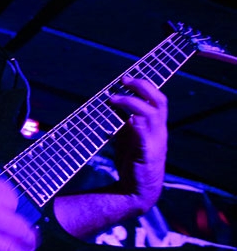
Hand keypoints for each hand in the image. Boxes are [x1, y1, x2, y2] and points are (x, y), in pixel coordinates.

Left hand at [108, 75, 167, 212]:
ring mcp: (156, 142)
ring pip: (153, 114)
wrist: (136, 190)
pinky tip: (127, 120)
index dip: (143, 86)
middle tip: (123, 79)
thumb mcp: (127, 136)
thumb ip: (122, 121)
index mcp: (155, 125)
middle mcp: (159, 131)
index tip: (125, 78)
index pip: (156, 99)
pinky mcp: (149, 154)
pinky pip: (147, 135)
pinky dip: (137, 124)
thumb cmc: (132, 161)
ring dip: (132, 102)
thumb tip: (108, 102)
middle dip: (142, 87)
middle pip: (160, 101)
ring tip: (113, 98)